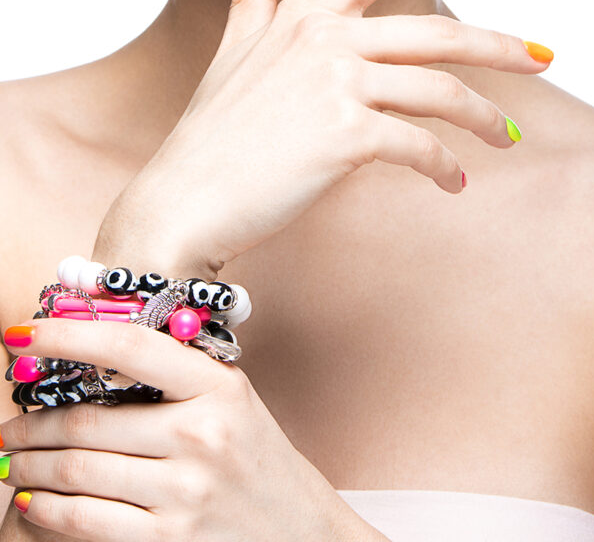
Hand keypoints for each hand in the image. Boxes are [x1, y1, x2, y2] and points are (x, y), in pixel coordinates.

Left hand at [1, 317, 355, 541]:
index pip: (127, 346)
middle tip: (6, 423)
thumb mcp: (229, 398)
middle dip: (32, 423)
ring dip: (32, 467)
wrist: (301, 531)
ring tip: (12, 461)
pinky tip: (32, 501)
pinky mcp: (170, 539)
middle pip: (90, 421)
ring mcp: (185, 491)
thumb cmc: (254, 455)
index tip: (20, 334)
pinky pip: (89, 520)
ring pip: (80, 471)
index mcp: (215, 386)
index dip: (66, 336)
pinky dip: (49, 510)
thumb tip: (86, 351)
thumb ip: (172, 374)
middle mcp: (201, 434)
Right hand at [93, 0, 551, 276]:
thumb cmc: (211, 131)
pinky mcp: (345, 135)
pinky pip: (420, 146)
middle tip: (543, 57)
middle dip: (501, 45)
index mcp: (306, 11)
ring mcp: (336, 83)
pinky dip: (444, 167)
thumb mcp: (233, 53)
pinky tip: (453, 183)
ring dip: (481, 119)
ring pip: (440, 92)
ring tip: (501, 138)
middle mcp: (325, 36)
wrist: (183, 199)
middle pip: (439, 33)